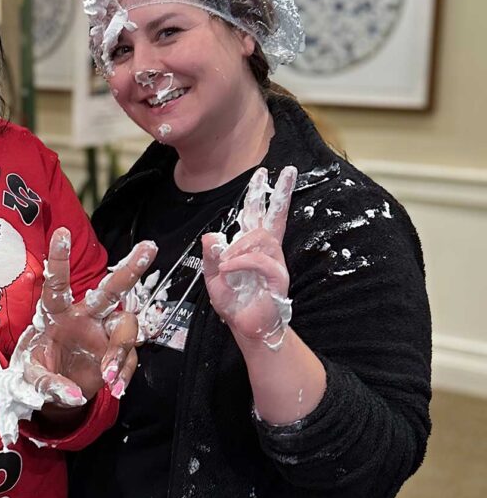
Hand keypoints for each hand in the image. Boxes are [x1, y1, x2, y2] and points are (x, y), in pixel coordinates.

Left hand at [25, 229, 156, 400]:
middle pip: (110, 290)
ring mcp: (104, 334)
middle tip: (150, 247)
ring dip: (119, 350)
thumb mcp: (32, 378)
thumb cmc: (41, 370)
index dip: (59, 260)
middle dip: (130, 269)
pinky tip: (116, 388)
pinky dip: (124, 374)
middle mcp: (85, 316)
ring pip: (125, 327)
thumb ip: (48, 384)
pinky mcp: (116, 353)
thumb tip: (72, 395)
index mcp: (57, 313)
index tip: (61, 233)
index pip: (58, 284)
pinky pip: (129, 360)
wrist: (58, 390)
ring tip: (108, 375)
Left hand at [202, 166, 296, 348]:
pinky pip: (261, 262)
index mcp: (252, 249)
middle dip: (281, 192)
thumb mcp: (214, 278)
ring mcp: (275, 263)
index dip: (261, 195)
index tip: (264, 173)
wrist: (246, 327)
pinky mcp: (277, 278)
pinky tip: (228, 270)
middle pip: (276, 216)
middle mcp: (267, 252)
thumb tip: (211, 235)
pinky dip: (241, 263)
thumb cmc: (234, 304)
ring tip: (224, 262)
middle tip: (286, 170)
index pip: (258, 216)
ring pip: (261, 239)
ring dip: (239, 247)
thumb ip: (212, 256)